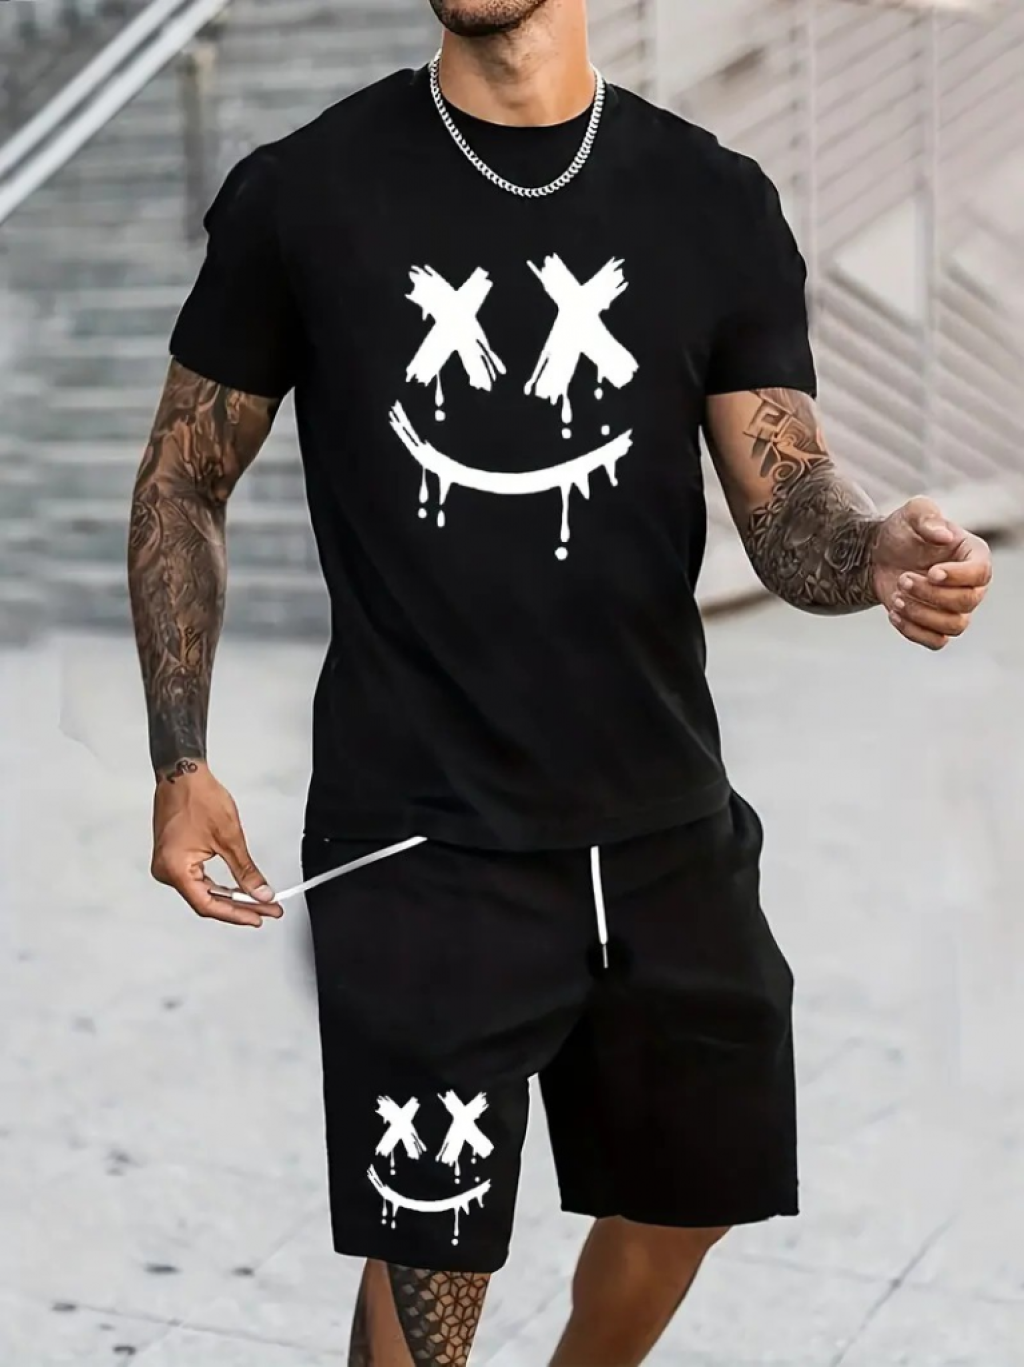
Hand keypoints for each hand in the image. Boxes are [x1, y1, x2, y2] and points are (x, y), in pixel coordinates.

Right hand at [150, 761, 282, 927]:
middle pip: (206, 900)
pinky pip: (197, 879)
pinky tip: (236, 889)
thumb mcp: (229, 838)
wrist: (182, 775)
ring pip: (202, 891)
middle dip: (239, 906)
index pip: (208, 904)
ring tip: (257, 901)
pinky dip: (218, 885)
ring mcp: (167, 865)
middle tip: (266, 909)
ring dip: (229, 896)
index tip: (258, 916)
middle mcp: (166, 871)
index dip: (236, 914)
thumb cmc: (198, 797)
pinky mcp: (173, 858)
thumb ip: (245, 871)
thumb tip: (259, 892)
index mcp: (175, 869)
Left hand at [872, 496, 992, 649]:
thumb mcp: (911, 514)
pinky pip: (936, 641)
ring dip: (921, 615)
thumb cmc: (901, 532)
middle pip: (966, 602)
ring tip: (896, 597)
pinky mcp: (936, 625)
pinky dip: (914, 632)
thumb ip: (926, 516)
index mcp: (974, 555)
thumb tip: (944, 536)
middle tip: (902, 579)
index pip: (981, 573)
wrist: (878, 555)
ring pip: (955, 626)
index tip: (931, 572)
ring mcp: (956, 608)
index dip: (957, 577)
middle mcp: (972, 584)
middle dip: (931, 594)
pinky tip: (893, 613)